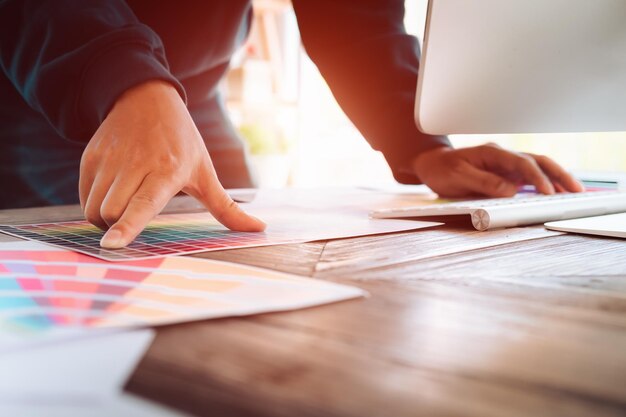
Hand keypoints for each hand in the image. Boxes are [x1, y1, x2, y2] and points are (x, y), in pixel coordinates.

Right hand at [80, 80, 264, 248]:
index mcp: (168, 170)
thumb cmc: (181, 140)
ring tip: (127, 198)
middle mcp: (136, 164)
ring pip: (95, 210)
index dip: (128, 226)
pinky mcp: (91, 157)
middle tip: (139, 208)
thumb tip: (259, 230)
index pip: (144, 204)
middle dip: (121, 225)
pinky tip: (114, 189)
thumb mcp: (206, 171)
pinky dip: (95, 204)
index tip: (112, 246)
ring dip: (107, 217)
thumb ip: (227, 207)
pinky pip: (84, 197)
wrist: (146, 97)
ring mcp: (110, 159)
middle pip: (113, 214)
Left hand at [411, 143, 583, 197]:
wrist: (432, 164)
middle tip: (576, 190)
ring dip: (556, 178)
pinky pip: (530, 177)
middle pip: (538, 161)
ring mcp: (506, 164)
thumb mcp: (458, 177)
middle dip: (558, 174)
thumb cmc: (442, 170)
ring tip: (574, 192)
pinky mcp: (506, 174)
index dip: (537, 178)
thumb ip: (483, 182)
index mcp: (492, 153)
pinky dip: (545, 183)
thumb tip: (510, 191)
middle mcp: (503, 156)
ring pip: (538, 167)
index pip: (522, 163)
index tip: (548, 192)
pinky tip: (556, 192)